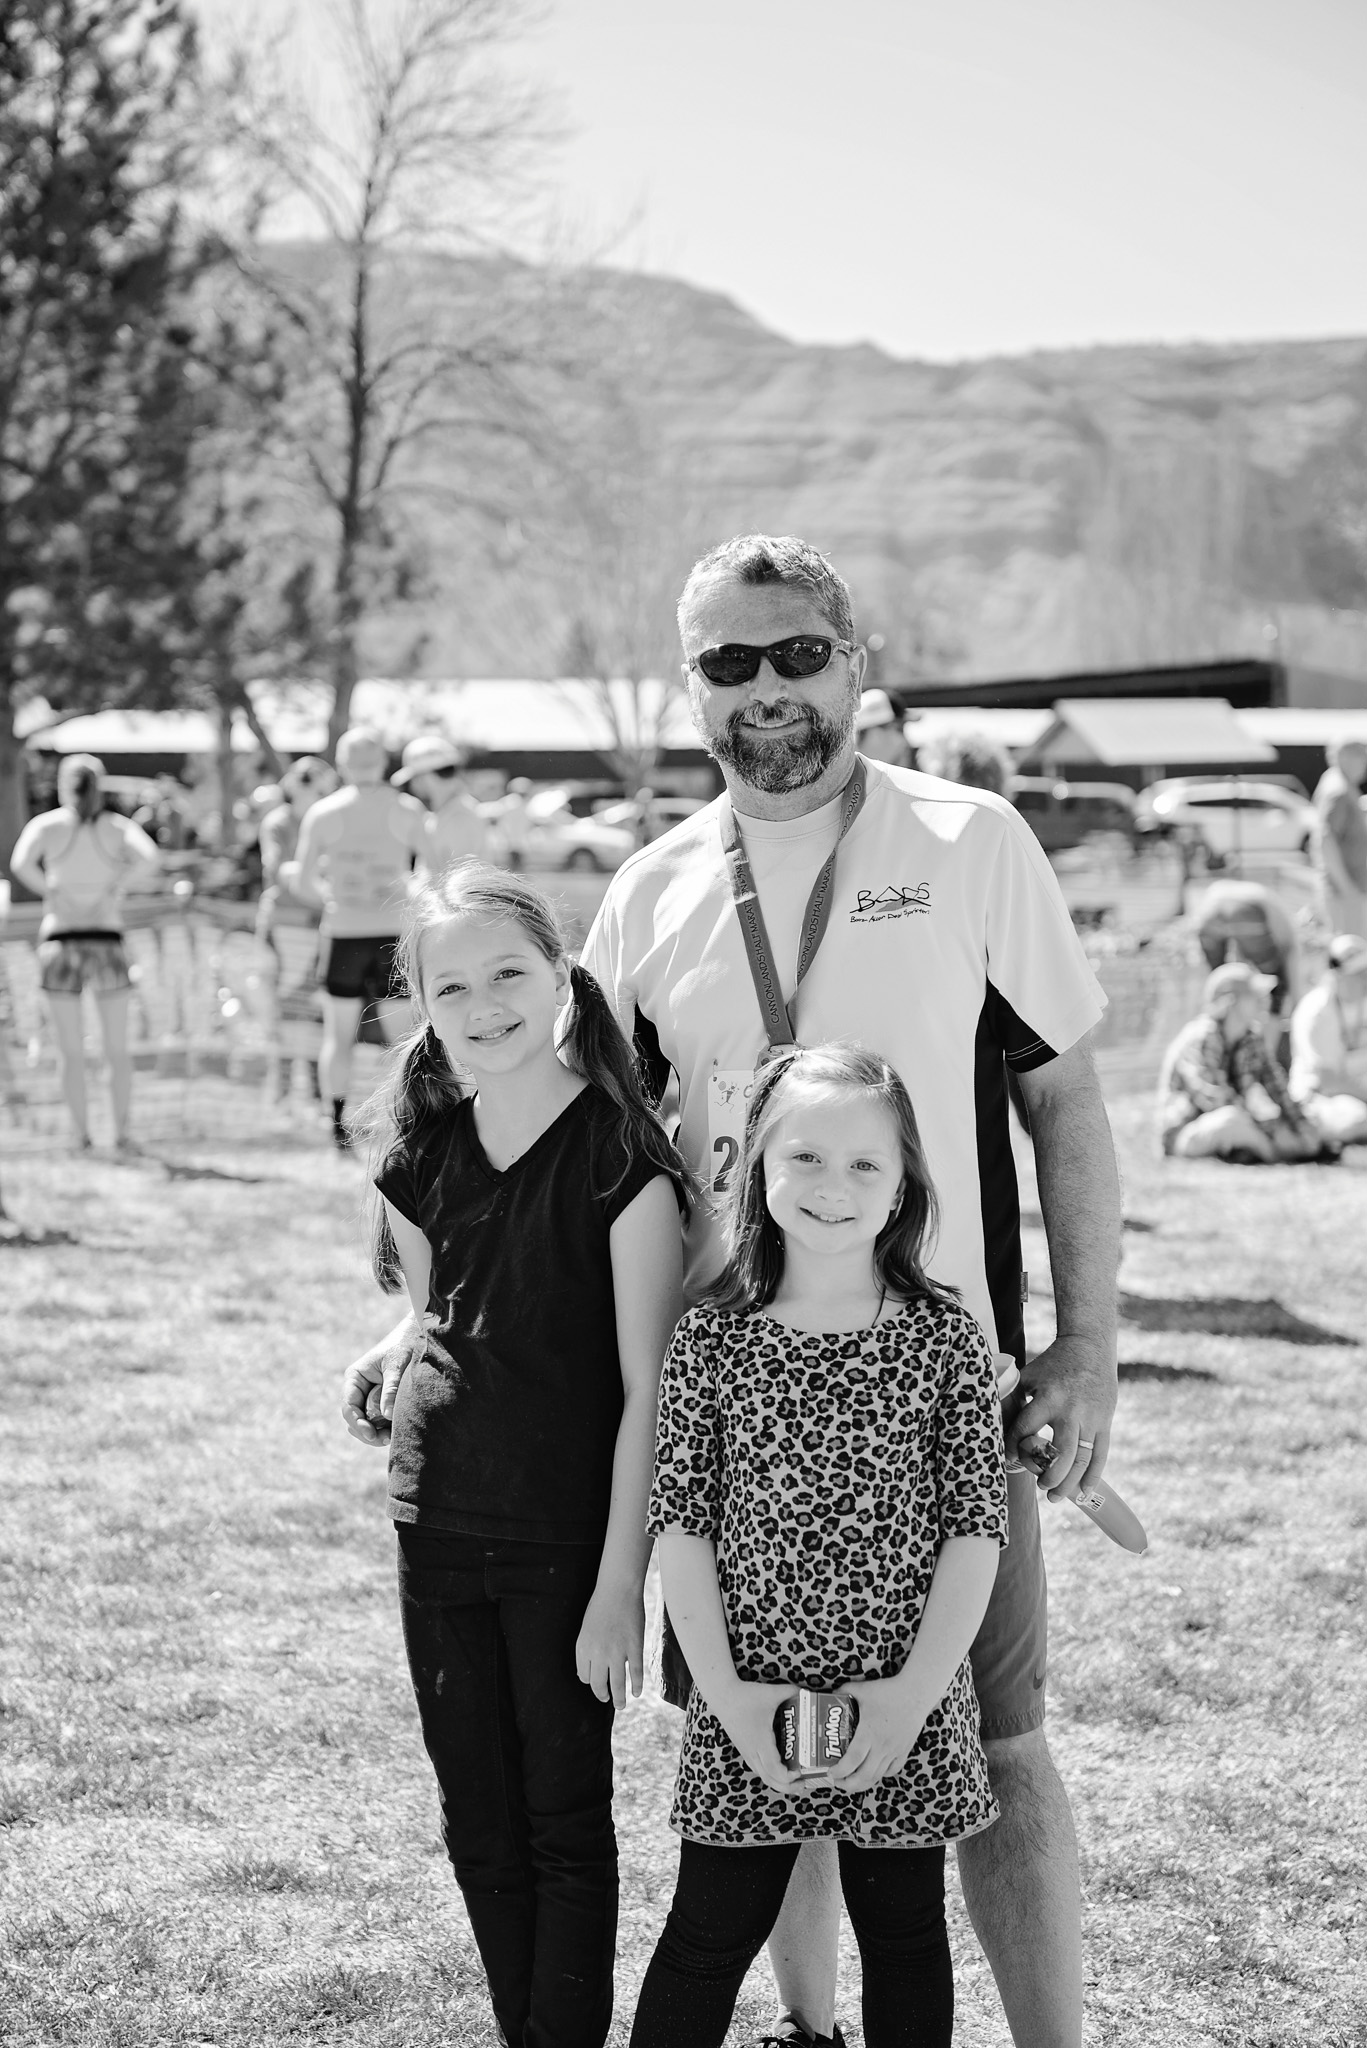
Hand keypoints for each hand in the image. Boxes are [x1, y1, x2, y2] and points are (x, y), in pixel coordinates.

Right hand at [340, 1322, 415, 1445]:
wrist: (417, 1336)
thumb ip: (391, 1389)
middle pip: (354, 1420)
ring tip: (393, 1438)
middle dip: (367, 1433)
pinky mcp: (381, 1403)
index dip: (358, 1423)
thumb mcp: (397, 1366)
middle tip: (387, 1440)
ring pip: (365, 1424)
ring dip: (376, 1434)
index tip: (372, 1434)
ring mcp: (368, 1397)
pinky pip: (378, 1421)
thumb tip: (387, 1416)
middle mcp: (358, 1389)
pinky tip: (397, 1432)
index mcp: (355, 1378)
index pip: (349, 1406)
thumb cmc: (404, 1345)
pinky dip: (385, 1429)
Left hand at [576, 1579, 646, 1707]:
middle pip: (598, 1684)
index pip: (584, 1676)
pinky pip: (635, 1673)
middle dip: (602, 1694)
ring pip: (617, 1684)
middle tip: (605, 1698)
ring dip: (619, 1699)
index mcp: (583, 1648)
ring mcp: (617, 1652)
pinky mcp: (634, 1648)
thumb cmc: (601, 1606)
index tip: (595, 1681)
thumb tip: (587, 1674)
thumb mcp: (586, 1628)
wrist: (618, 1590)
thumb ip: (587, 1650)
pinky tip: (636, 1692)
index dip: (590, 1680)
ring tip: (620, 1705)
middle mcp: (597, 1654)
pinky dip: (636, 1685)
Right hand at [713, 1683, 808, 1797]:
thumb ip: (791, 1691)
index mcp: (760, 1741)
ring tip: (794, 1780)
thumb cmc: (746, 1696)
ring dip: (778, 1783)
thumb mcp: (771, 1692)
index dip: (787, 1776)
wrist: (722, 1695)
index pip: (773, 1769)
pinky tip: (780, 1769)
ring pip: (763, 1776)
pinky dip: (770, 1775)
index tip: (800, 1772)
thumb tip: (805, 1693)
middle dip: (787, 1787)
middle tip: (803, 1784)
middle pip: (769, 1779)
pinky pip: (758, 1769)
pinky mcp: (744, 1749)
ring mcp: (747, 1752)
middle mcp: (753, 1751)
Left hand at [822, 1678, 925, 1794]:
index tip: (830, 1772)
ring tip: (851, 1782)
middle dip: (848, 1784)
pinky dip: (880, 1775)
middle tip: (837, 1782)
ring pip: (877, 1776)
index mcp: (869, 1732)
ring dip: (862, 1783)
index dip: (840, 1770)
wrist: (916, 1693)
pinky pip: (891, 1770)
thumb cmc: (888, 1691)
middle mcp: (881, 1746)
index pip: (852, 1760)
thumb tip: (830, 1693)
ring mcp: (894, 1751)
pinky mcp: (904, 1751)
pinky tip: (872, 1772)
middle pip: (864, 1775)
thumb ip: (844, 1691)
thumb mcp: (862, 1689)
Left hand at [1004, 1331, 1116, 1498]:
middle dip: (1049, 1476)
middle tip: (1040, 1487)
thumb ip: (1012, 1398)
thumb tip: (992, 1423)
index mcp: (1048, 1398)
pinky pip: (1101, 1454)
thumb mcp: (1028, 1376)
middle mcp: (1071, 1411)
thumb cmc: (1053, 1363)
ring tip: (1056, 1497)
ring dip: (1069, 1482)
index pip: (1027, 1430)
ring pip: (1083, 1459)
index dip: (1014, 1447)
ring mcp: (1092, 1418)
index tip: (1009, 1458)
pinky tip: (1084, 1492)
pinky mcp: (1105, 1422)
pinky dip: (1093, 1476)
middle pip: (1062, 1454)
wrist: (1089, 1347)